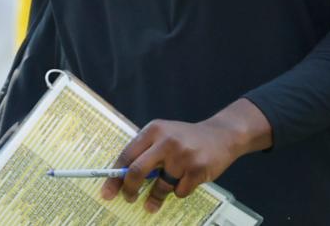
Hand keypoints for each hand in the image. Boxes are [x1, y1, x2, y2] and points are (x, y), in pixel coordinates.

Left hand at [100, 100, 268, 213]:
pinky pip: (179, 191)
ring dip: (157, 195)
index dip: (115, 176)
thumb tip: (123, 178)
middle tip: (128, 198)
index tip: (107, 191)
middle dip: (129, 190)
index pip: (127, 155)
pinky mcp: (197, 169)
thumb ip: (146, 152)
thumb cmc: (187, 138)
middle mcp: (167, 141)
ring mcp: (183, 156)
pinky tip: (186, 180)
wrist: (222, 135)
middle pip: (138, 171)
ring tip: (155, 199)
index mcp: (154, 130)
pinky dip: (180, 191)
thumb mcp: (164, 135)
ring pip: (160, 186)